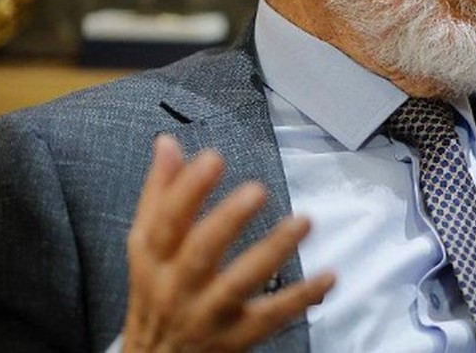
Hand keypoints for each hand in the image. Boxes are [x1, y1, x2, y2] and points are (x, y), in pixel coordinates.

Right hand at [121, 135, 335, 351]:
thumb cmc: (156, 294)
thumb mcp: (147, 248)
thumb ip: (159, 194)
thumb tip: (169, 143)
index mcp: (154, 259)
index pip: (165, 221)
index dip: (187, 189)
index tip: (213, 158)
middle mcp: (176, 287)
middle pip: (200, 252)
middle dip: (228, 220)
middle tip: (258, 189)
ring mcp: (208, 315)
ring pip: (239, 283)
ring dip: (272, 251)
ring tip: (304, 221)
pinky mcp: (236, 338)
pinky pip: (272, 317)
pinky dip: (302, 297)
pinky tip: (329, 276)